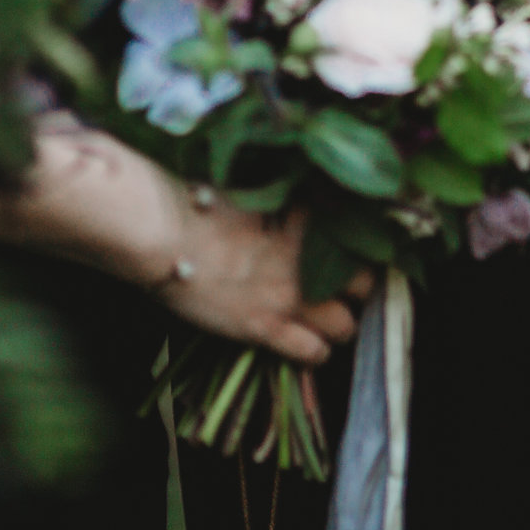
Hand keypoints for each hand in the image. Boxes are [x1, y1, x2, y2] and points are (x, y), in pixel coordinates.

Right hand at [0, 116, 367, 366]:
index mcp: (308, 221)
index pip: (360, 240)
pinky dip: (315, 354)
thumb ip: (282, 190)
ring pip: (347, 326)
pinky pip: (313, 353)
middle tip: (341, 291)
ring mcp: (289, 297)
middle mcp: (308, 261)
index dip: (360, 253)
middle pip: (366, 286)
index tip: (352, 256)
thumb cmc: (196, 199)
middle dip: (357, 291)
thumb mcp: (251, 187)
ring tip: (327, 323)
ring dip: (339, 326)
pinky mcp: (264, 329)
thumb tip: (301, 176)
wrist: (162, 231)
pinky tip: (309, 349)